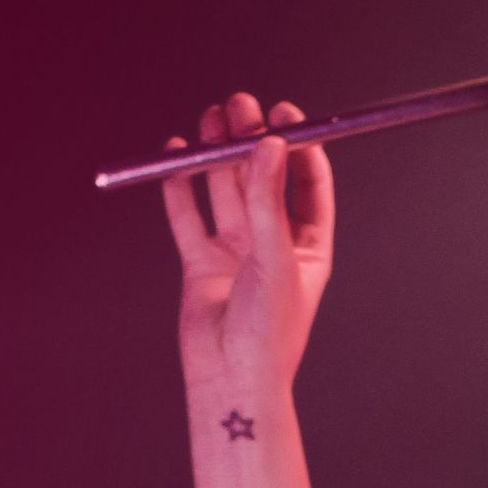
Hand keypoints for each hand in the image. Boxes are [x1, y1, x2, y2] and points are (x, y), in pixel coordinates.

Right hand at [160, 91, 334, 397]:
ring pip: (225, 190)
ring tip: (213, 119)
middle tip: (242, 107)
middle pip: (263, 179)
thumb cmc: (269, 334)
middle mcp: (273, 244)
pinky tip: (178, 153)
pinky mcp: (200, 261)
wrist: (230, 380)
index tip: (287, 114)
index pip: (308, 184)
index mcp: (309, 248)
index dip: (299, 147)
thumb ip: (268, 202)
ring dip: (218, 154)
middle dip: (252, 141)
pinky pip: (188, 213)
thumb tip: (270, 145)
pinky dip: (181, 183)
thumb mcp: (276, 260)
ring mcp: (235, 251)